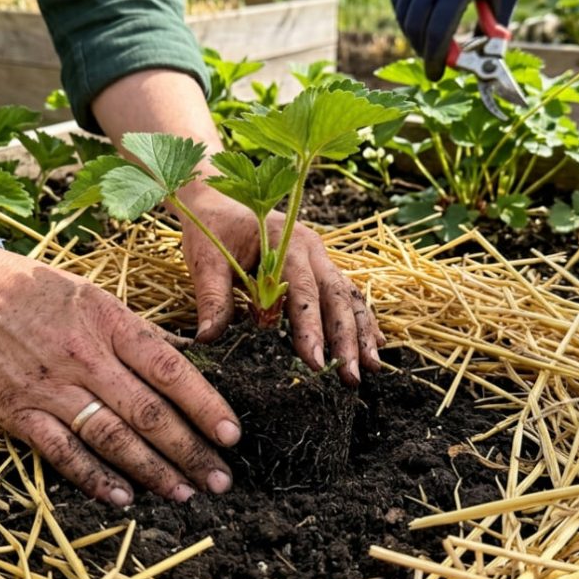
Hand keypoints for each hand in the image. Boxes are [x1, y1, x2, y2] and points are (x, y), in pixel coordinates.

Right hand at [0, 247, 240, 505]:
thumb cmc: (36, 292)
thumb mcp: (94, 296)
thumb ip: (134, 333)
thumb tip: (180, 363)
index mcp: (109, 323)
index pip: (169, 369)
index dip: (205, 405)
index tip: (232, 434)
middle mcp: (85, 357)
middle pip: (148, 412)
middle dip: (189, 450)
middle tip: (220, 479)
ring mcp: (51, 387)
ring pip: (112, 437)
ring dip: (153, 471)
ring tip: (184, 492)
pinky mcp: (18, 412)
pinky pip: (63, 451)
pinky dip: (95, 477)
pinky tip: (124, 497)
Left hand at [177, 184, 383, 385]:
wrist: (219, 201)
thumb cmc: (213, 231)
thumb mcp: (206, 261)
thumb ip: (212, 298)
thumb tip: (208, 339)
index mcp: (286, 244)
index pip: (304, 293)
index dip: (312, 329)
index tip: (316, 363)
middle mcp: (312, 248)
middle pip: (336, 296)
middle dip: (346, 338)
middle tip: (351, 377)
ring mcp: (320, 256)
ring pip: (348, 296)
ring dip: (361, 331)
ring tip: (372, 367)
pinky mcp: (320, 266)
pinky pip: (346, 293)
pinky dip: (361, 318)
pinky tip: (372, 343)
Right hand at [391, 0, 530, 80]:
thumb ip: (495, 27)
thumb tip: (483, 59)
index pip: (437, 31)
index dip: (436, 59)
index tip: (437, 75)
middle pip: (415, 25)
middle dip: (422, 50)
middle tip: (434, 63)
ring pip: (403, 13)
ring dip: (412, 35)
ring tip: (428, 44)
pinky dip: (405, 15)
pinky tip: (418, 23)